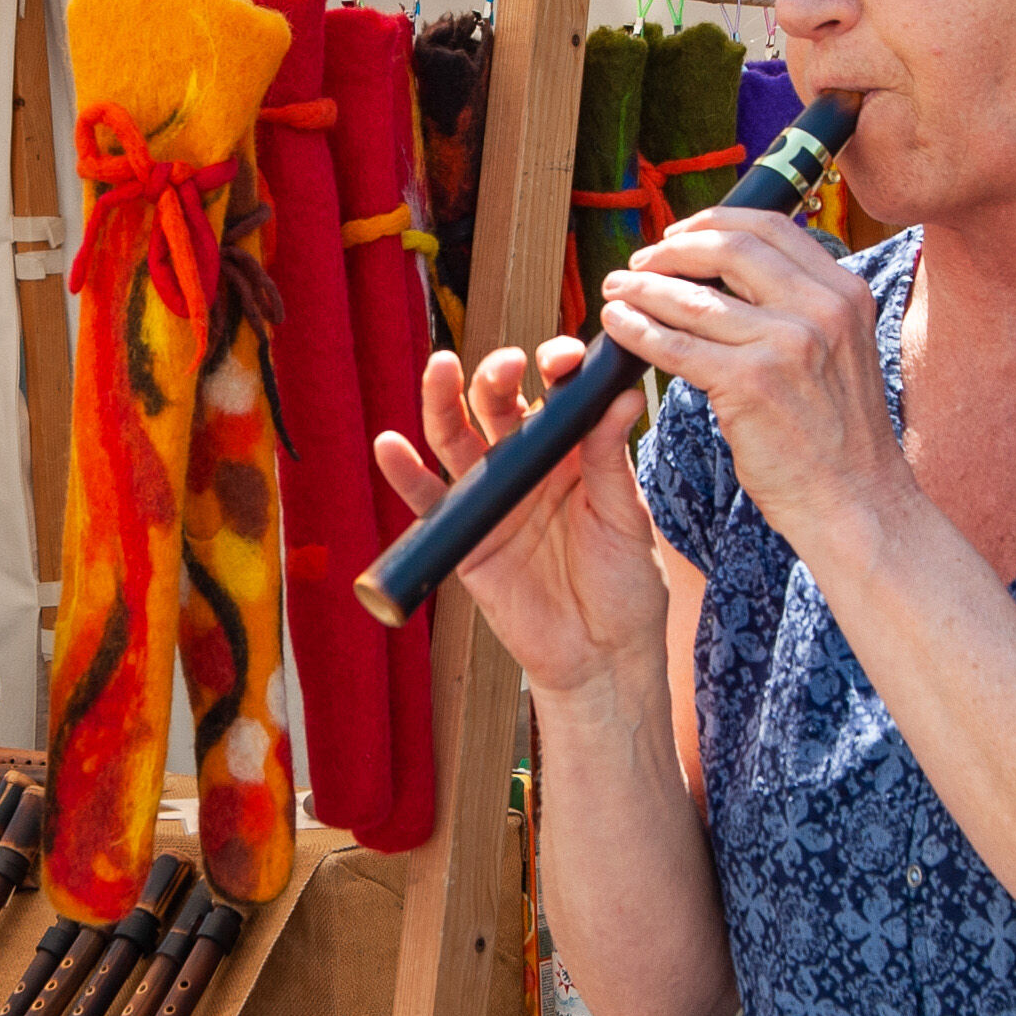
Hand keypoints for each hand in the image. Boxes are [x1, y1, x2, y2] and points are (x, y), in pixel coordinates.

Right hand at [372, 336, 669, 699]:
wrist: (600, 656)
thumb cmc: (626, 584)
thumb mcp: (626, 516)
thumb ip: (611, 458)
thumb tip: (621, 395)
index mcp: (573, 452)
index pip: (556, 395)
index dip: (555, 368)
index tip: (562, 359)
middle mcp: (527, 465)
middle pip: (498, 406)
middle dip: (496, 377)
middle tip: (504, 366)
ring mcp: (492, 497)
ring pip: (457, 438)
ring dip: (443, 402)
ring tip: (439, 370)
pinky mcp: (464, 535)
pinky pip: (428, 499)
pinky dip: (404, 473)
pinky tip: (389, 445)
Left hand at [597, 208, 905, 553]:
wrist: (856, 500)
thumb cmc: (837, 435)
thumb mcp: (840, 351)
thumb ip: (801, 308)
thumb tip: (732, 275)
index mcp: (845, 292)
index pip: (772, 228)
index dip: (715, 222)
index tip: (679, 234)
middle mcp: (822, 308)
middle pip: (730, 248)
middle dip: (672, 249)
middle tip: (639, 262)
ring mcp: (788, 344)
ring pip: (694, 297)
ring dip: (643, 288)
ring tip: (615, 290)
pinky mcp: (751, 383)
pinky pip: (676, 347)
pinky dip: (638, 331)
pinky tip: (616, 326)